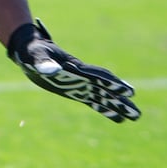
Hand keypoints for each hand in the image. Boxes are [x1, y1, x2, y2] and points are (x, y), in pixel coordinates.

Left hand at [7, 20, 139, 121]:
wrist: (29, 49)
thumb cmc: (33, 50)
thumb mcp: (36, 56)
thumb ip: (44, 63)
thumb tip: (53, 71)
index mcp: (75, 67)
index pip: (98, 76)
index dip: (112, 83)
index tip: (127, 91)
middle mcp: (82, 76)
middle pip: (106, 89)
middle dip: (121, 100)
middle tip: (137, 113)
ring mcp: (79, 84)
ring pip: (103, 96)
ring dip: (118, 106)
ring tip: (135, 117)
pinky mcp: (74, 90)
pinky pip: (93, 101)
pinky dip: (105, 109)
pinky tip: (118, 117)